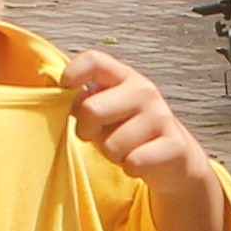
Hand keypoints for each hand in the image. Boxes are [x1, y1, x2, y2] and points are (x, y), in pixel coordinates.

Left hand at [64, 50, 226, 230]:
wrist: (173, 156)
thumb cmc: (127, 130)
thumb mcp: (103, 112)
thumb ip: (82, 102)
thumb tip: (56, 99)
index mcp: (123, 77)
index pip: (94, 61)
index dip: (73, 74)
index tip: (65, 90)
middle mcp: (144, 91)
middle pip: (92, 109)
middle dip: (86, 131)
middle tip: (96, 136)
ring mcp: (161, 116)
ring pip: (112, 145)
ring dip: (112, 155)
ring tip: (123, 150)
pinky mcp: (174, 144)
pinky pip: (133, 162)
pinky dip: (131, 168)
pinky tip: (139, 162)